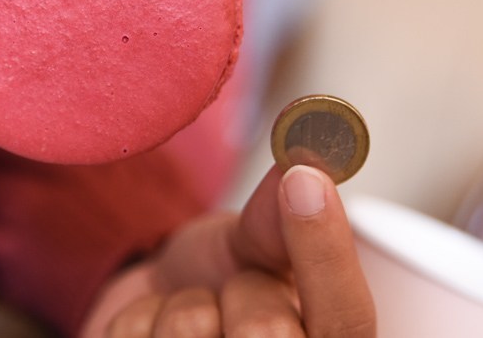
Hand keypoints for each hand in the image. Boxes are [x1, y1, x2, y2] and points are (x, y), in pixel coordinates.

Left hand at [81, 165, 374, 336]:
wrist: (154, 314)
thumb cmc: (218, 288)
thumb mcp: (256, 250)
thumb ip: (280, 221)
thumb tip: (306, 162)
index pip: (349, 320)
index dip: (327, 253)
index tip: (304, 178)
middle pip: (267, 331)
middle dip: (240, 289)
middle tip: (231, 293)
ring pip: (192, 327)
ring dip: (181, 303)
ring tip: (191, 315)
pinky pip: (133, 334)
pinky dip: (135, 318)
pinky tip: (152, 331)